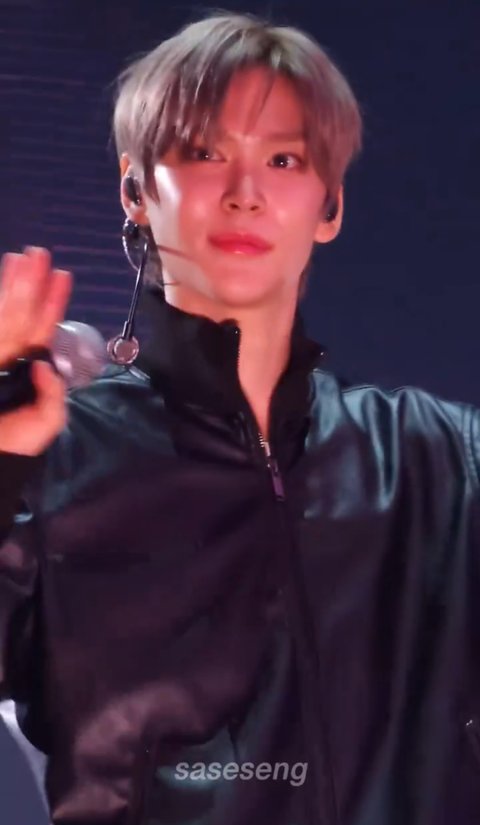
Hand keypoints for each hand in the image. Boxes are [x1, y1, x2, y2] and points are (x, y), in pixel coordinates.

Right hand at [0, 247, 71, 455]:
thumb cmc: (15, 446)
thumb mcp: (45, 423)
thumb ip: (53, 395)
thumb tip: (45, 365)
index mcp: (29, 367)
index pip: (42, 328)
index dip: (53, 303)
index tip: (63, 275)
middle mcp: (10, 355)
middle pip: (22, 312)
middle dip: (31, 283)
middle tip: (39, 253)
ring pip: (4, 313)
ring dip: (12, 285)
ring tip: (21, 257)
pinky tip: (4, 279)